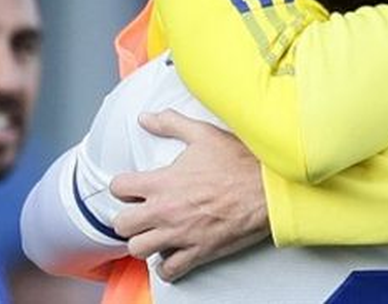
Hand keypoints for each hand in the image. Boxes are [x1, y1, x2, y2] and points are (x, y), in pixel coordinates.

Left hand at [110, 110, 269, 281]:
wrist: (269, 188)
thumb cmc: (240, 161)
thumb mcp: (203, 134)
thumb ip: (170, 124)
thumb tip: (146, 118)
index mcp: (163, 182)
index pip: (119, 188)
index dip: (122, 187)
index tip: (132, 188)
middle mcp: (166, 210)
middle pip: (122, 225)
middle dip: (126, 219)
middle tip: (138, 214)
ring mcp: (181, 234)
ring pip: (139, 250)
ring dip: (143, 243)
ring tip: (152, 235)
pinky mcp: (199, 251)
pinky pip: (169, 270)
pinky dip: (166, 266)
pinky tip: (172, 254)